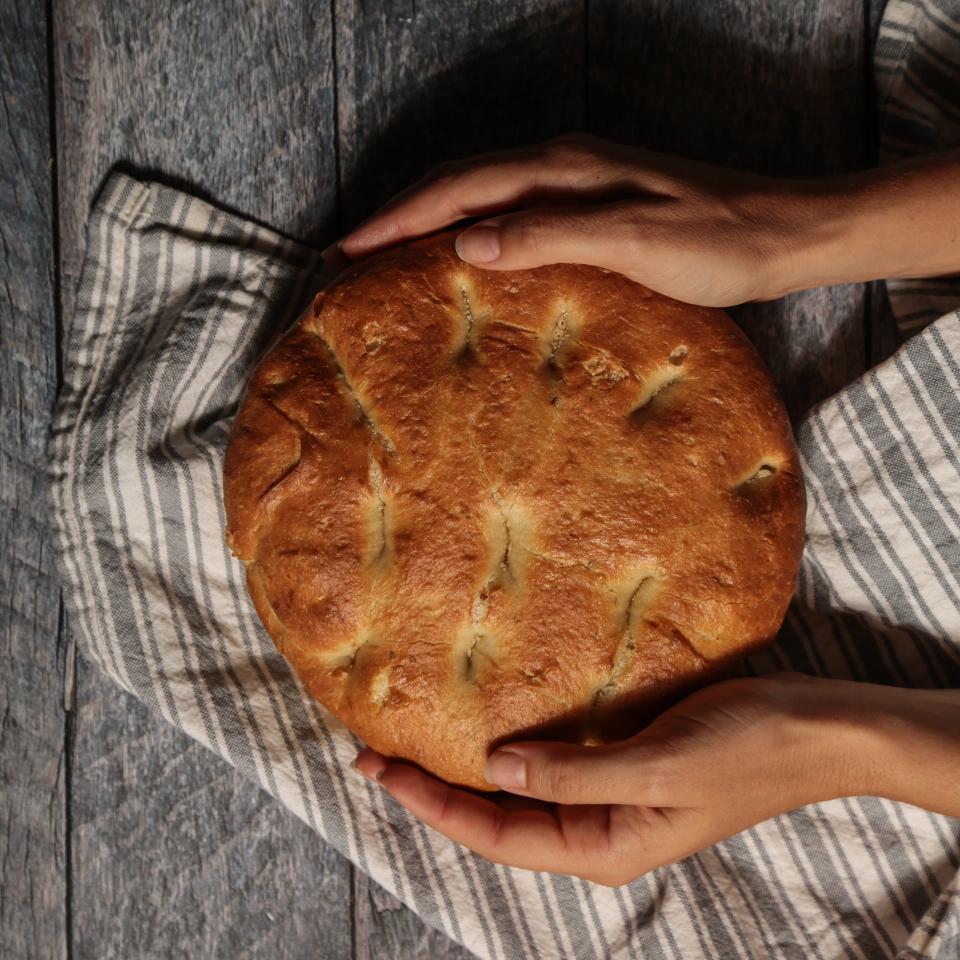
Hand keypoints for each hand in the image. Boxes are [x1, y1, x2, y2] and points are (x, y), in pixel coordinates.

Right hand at [340, 135, 959, 306]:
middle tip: (351, 256)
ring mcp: (576, 183)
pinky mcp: (591, 205)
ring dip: (431, 222)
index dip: (399, 218)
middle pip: (459, 184)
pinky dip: (473, 232)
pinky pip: (512, 213)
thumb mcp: (633, 242)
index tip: (349, 250)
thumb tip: (467, 243)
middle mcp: (561, 165)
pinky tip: (465, 261)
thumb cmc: (715, 244)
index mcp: (561, 169)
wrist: (780, 237)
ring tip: (390, 259)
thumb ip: (550, 236)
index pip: (458, 189)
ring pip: (482, 196)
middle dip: (400, 217)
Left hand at [355, 673, 959, 885]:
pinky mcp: (621, 758)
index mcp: (601, 845)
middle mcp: (596, 827)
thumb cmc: (745, 752)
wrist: (814, 729)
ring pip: (520, 788)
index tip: (380, 768)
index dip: (433, 803)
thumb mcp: (656, 768)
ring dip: (469, 765)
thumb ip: (573, 774)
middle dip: (436, 787)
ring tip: (417, 735)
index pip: (495, 832)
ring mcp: (609, 794)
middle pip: (497, 815)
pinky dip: (516, 741)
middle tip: (377, 752)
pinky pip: (553, 758)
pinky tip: (490, 716)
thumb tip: (493, 766)